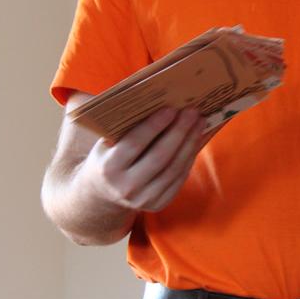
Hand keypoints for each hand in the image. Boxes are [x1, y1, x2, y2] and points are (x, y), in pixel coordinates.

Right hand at [79, 106, 212, 213]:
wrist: (100, 194)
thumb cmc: (107, 155)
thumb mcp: (104, 141)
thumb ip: (120, 121)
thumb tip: (151, 94)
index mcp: (108, 168)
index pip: (135, 144)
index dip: (154, 125)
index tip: (171, 108)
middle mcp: (125, 187)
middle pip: (160, 156)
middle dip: (179, 132)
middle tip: (192, 111)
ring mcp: (143, 199)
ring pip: (174, 168)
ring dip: (190, 143)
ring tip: (199, 122)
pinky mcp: (158, 204)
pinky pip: (179, 178)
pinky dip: (190, 157)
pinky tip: (196, 139)